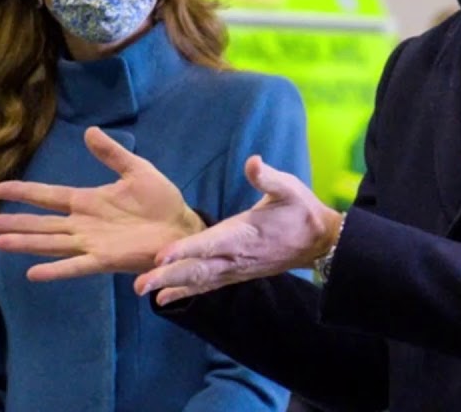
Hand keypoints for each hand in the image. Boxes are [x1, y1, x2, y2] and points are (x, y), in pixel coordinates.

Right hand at [0, 126, 204, 281]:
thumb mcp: (136, 170)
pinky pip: (76, 265)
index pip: (49, 196)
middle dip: (14, 223)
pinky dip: (55, 270)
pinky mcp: (105, 259)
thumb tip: (90, 131)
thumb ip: (112, 154)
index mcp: (88, 201)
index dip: (25, 193)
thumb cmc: (161, 200)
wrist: (182, 226)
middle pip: (42, 223)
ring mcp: (92, 243)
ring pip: (51, 243)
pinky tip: (33, 273)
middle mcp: (83, 224)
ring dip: (26, 244)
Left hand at [135, 155, 341, 305]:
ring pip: (200, 280)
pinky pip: (207, 285)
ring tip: (143, 291)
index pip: (211, 242)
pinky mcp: (236, 274)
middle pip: (198, 268)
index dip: (186, 249)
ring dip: (171, 285)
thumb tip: (253, 161)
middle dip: (168, 276)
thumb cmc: (301, 210)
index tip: (162, 255)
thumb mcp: (289, 188)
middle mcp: (237, 256)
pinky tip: (163, 299)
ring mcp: (236, 269)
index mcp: (245, 233)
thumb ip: (268, 177)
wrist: (320, 242)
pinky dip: (185, 292)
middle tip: (140, 284)